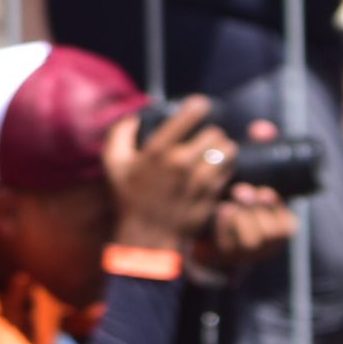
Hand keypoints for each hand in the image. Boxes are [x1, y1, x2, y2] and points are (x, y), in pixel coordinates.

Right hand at [105, 96, 240, 253]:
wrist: (147, 237)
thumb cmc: (129, 200)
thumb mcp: (113, 165)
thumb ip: (119, 134)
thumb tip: (134, 118)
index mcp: (158, 150)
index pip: (190, 113)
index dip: (199, 105)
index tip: (200, 106)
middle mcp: (182, 162)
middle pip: (215, 133)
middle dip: (211, 134)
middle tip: (205, 139)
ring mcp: (200, 180)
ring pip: (228, 151)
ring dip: (223, 150)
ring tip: (215, 153)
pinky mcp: (212, 195)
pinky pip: (229, 172)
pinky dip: (225, 169)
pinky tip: (216, 171)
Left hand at [206, 117, 298, 268]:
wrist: (208, 230)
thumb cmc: (236, 201)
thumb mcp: (252, 179)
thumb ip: (259, 152)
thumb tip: (262, 129)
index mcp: (277, 225)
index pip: (286, 223)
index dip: (276, 207)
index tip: (263, 190)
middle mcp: (264, 242)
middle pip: (270, 233)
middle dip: (257, 210)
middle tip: (241, 190)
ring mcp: (244, 252)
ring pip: (251, 242)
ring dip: (240, 220)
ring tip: (228, 202)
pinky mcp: (223, 255)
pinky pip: (226, 247)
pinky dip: (223, 228)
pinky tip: (218, 211)